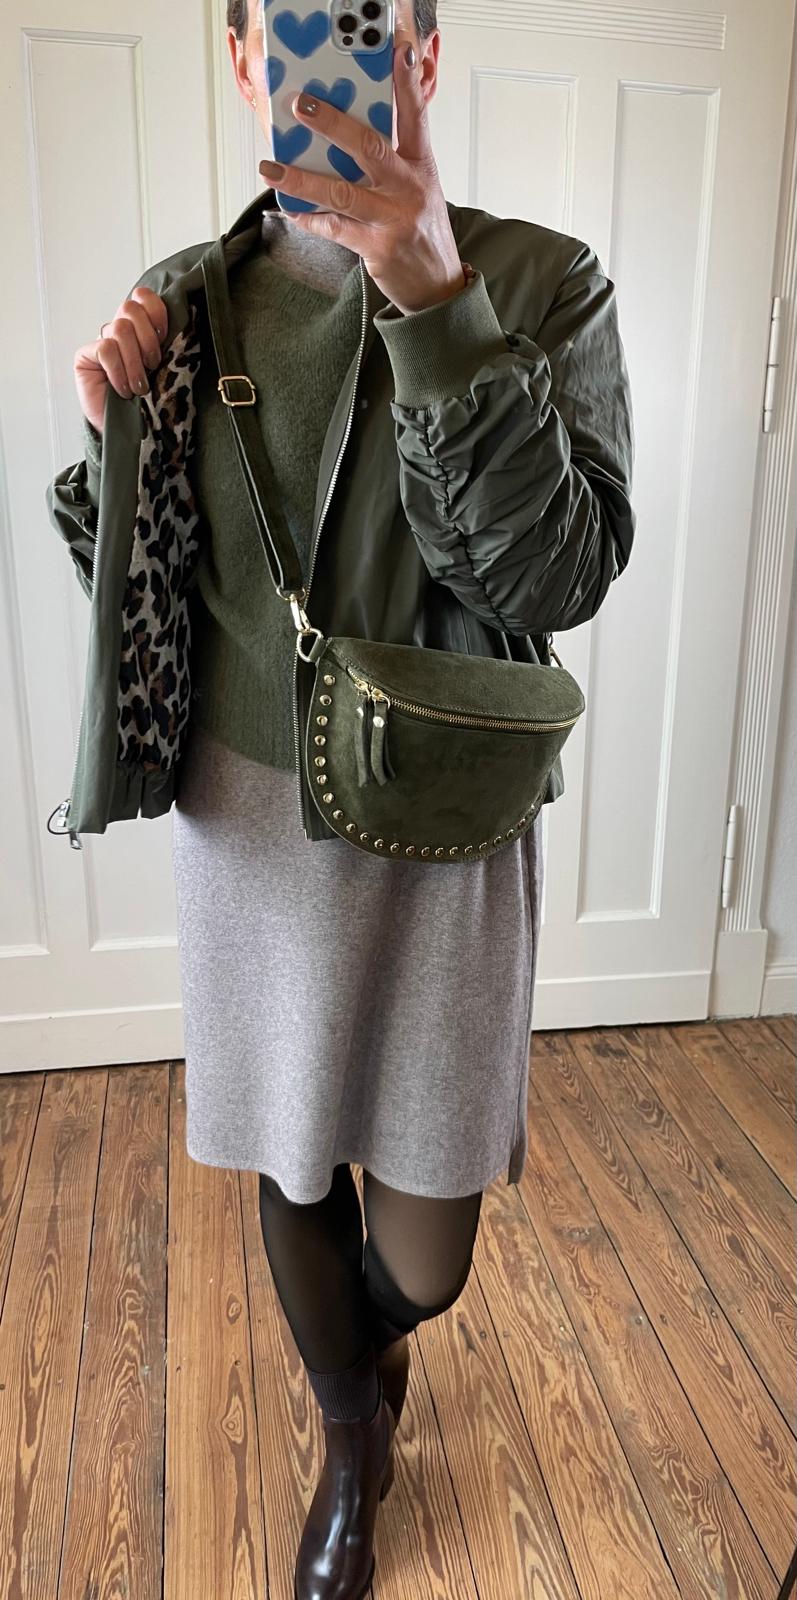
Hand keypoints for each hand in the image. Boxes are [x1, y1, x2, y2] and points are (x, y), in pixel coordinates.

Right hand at [74, 287, 168, 433]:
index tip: (165, 336)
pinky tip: (123, 389)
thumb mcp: (164, 370)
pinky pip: (106, 349)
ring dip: (134, 361)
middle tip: (153, 366)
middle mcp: (120, 331)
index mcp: (141, 329)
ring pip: (120, 329)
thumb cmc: (148, 402)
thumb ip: (166, 344)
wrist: (128, 431)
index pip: (144, 298)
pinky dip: (118, 371)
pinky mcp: (85, 356)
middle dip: (147, 339)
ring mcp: (101, 342)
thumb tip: (180, 323)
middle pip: (130, 309)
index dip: (155, 310)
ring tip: (139, 386)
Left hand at [258, 34, 463, 315]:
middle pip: (369, 146)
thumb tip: (345, 137)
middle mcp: (409, 189)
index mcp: (420, 167)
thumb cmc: (421, 231)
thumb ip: (393, 162)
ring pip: (341, 192)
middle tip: (300, 106)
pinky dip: (309, 218)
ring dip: (301, 179)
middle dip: (331, 123)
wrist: (437, 286)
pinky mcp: (377, 247)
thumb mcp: (419, 189)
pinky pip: (335, 228)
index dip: (407, 85)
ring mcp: (393, 219)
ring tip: (271, 168)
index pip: (415, 118)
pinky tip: (290, 209)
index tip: (397, 54)